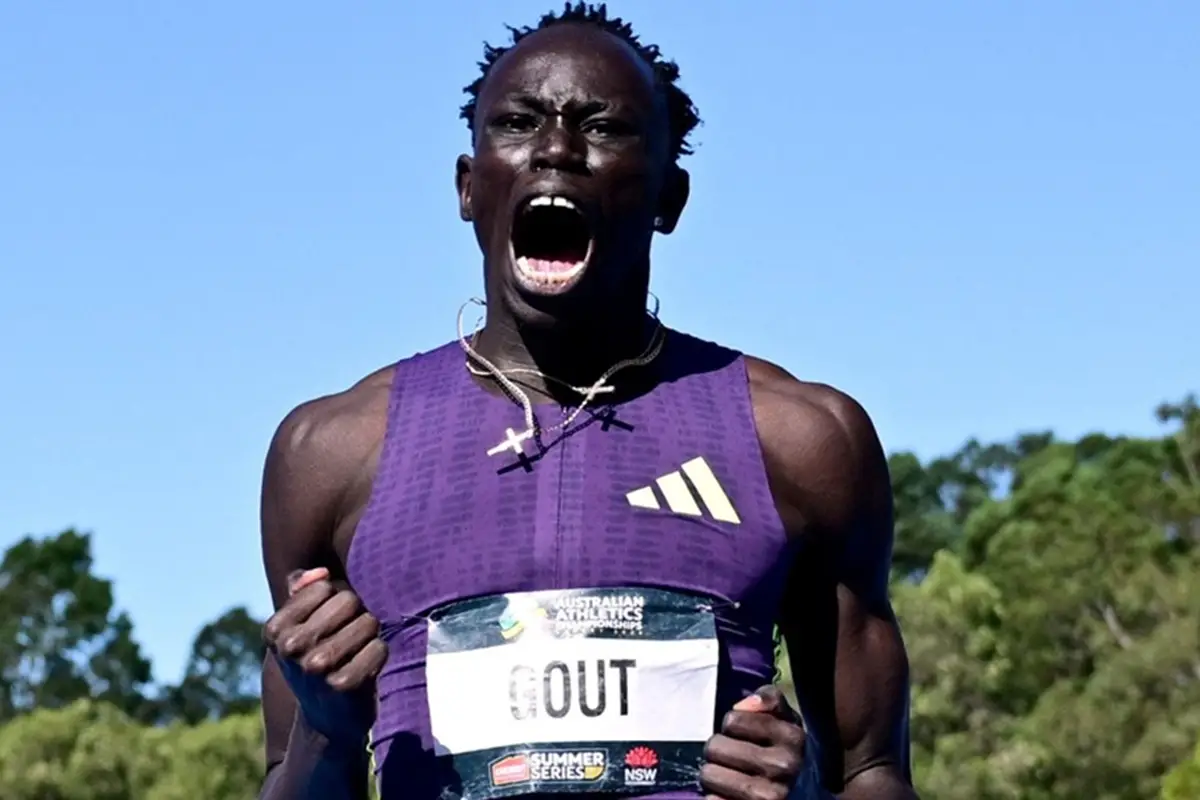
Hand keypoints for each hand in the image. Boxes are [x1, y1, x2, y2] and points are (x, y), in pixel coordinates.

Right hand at [263, 568, 387, 741]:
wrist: (326, 718)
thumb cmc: (316, 662)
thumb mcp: (299, 628)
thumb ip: (303, 592)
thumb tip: (320, 573)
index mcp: (275, 629)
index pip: (325, 587)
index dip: (336, 601)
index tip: (330, 625)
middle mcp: (291, 648)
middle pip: (349, 600)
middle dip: (356, 615)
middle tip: (348, 639)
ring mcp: (316, 668)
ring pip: (367, 621)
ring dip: (370, 635)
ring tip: (356, 653)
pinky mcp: (343, 686)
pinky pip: (379, 647)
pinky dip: (379, 654)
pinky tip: (367, 669)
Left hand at [700, 685, 806, 799]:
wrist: (807, 795)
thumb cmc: (787, 753)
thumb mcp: (787, 721)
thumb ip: (770, 699)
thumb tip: (742, 705)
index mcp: (792, 737)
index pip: (732, 720)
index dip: (732, 726)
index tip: (744, 736)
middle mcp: (782, 766)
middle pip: (715, 747)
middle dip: (719, 752)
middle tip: (734, 759)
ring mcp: (768, 795)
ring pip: (708, 775)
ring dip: (715, 776)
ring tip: (732, 777)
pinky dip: (715, 797)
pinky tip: (730, 795)